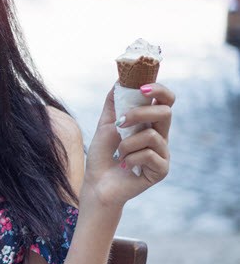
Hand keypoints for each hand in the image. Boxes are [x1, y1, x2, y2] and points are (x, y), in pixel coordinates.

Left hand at [81, 83, 173, 208]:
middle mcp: (161, 136)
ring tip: (119, 153)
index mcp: (150, 123)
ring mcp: (163, 153)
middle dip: (140, 113)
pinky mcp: (161, 170)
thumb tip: (120, 79)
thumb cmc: (103, 155)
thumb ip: (114, 104)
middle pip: (165, 112)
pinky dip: (131, 158)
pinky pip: (149, 155)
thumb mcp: (106, 124)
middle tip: (120, 123)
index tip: (141, 88)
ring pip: (152, 135)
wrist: (97, 183)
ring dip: (127, 143)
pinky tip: (125, 166)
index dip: (159, 90)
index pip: (166, 100)